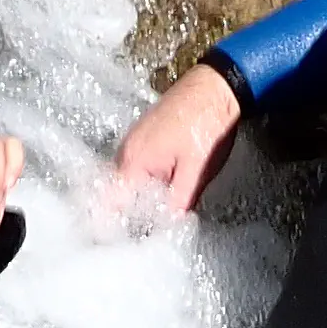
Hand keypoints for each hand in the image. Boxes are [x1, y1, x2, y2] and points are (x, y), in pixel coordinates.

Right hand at [106, 64, 242, 218]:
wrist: (216, 87)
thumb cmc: (206, 123)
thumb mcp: (196, 170)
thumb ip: (179, 201)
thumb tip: (168, 226)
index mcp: (134, 160)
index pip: (109, 201)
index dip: (111, 223)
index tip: (116, 240)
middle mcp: (127, 151)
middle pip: (116, 193)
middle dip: (127, 213)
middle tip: (142, 232)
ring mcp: (134, 141)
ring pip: (126, 180)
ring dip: (137, 197)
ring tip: (153, 215)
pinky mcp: (145, 137)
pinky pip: (136, 167)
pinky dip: (144, 182)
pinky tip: (160, 190)